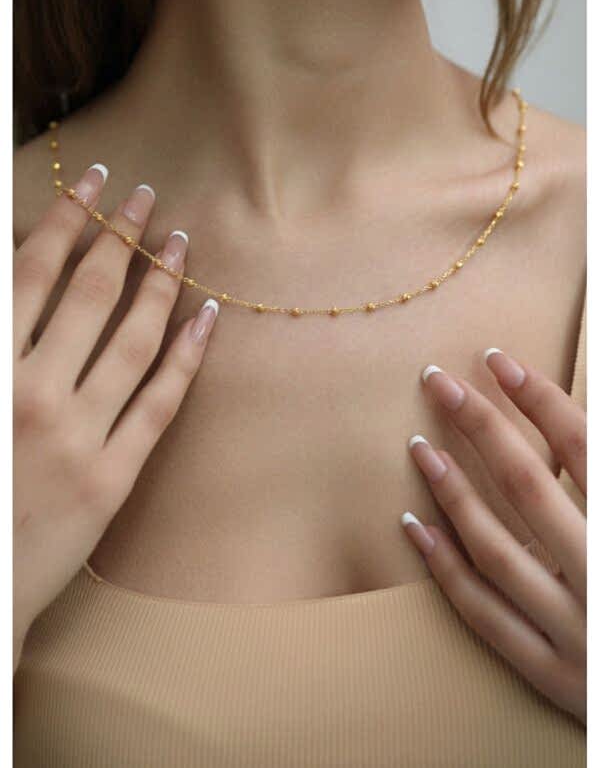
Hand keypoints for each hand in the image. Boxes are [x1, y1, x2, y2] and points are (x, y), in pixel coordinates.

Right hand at [13, 165, 218, 666]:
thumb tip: (18, 279)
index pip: (32, 275)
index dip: (68, 220)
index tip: (95, 182)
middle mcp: (33, 394)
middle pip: (89, 295)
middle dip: (120, 236)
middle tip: (146, 197)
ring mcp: (78, 437)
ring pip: (132, 341)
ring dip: (160, 284)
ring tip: (181, 243)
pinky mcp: (111, 479)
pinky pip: (158, 407)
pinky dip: (187, 359)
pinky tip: (207, 317)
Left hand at [402, 350, 585, 723]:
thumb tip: (568, 427)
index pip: (586, 449)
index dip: (539, 400)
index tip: (497, 360)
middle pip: (529, 487)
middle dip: (480, 425)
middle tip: (436, 380)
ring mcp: (579, 634)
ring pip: (497, 551)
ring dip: (453, 492)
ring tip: (417, 445)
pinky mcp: (553, 675)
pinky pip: (486, 616)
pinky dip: (447, 571)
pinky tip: (415, 527)